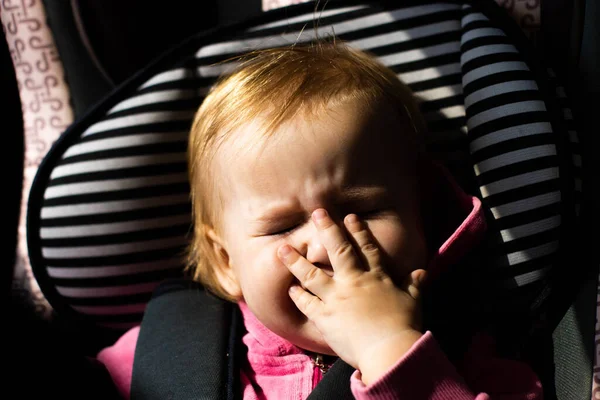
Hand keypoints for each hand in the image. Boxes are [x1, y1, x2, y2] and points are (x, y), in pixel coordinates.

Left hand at [277, 209, 426, 383]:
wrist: (388, 350)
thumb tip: (421, 272)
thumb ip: (413, 285)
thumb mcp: (413, 302)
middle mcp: (353, 282)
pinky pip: (307, 303)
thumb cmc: (403, 326)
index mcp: (376, 277)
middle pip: (338, 251)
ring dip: (296, 260)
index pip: (367, 249)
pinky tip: (290, 287)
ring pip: (312, 274)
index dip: (358, 231)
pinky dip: (297, 295)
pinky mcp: (324, 317)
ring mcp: (336, 298)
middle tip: (317, 213)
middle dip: (327, 229)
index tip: (349, 216)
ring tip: (282, 248)